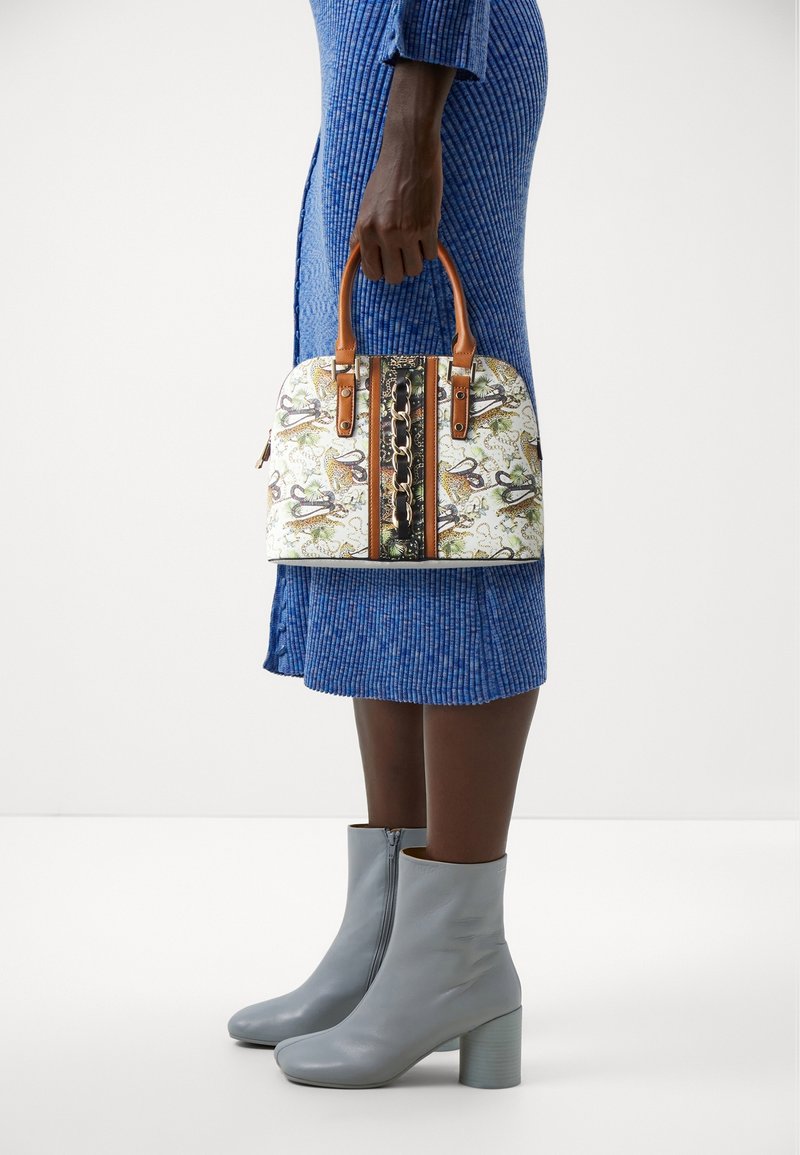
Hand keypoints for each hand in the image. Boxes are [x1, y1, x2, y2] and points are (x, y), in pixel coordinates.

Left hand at [349, 60, 455, 284]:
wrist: (409, 150)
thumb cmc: (387, 176)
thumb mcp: (366, 205)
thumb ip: (362, 234)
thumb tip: (359, 258)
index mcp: (365, 229)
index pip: (372, 272)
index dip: (381, 270)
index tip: (387, 262)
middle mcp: (384, 234)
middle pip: (394, 277)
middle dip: (400, 268)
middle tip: (403, 254)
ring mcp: (407, 232)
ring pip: (414, 270)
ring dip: (416, 259)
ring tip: (415, 241)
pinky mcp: (428, 226)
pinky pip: (430, 256)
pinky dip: (429, 248)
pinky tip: (426, 230)